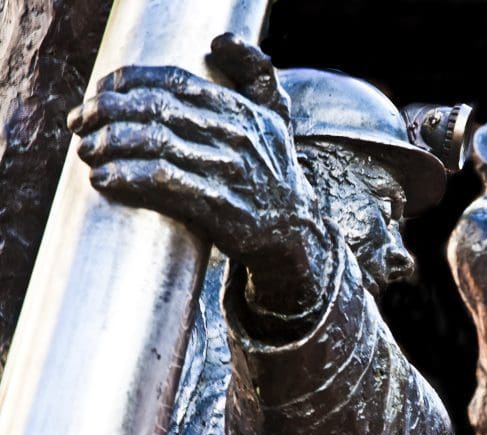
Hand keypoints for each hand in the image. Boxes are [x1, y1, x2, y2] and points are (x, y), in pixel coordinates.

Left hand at [67, 37, 319, 267]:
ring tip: (85, 149)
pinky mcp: (220, 207)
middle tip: (78, 120)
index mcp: (244, 109)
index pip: (177, 81)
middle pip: (157, 110)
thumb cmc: (274, 168)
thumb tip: (220, 40)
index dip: (131, 80)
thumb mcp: (277, 116)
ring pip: (155, 144)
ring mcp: (229, 171)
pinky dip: (126, 177)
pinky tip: (103, 178)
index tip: (101, 89)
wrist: (294, 230)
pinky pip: (163, 184)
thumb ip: (256, 73)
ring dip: (109, 144)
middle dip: (108, 111)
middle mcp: (237, 136)